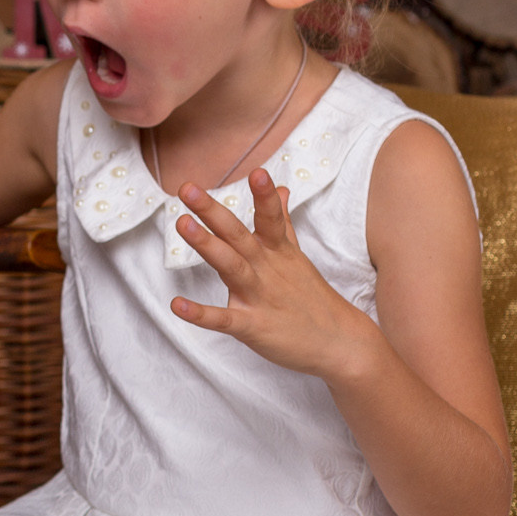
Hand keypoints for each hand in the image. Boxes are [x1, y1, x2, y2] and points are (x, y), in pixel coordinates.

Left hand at [170, 170, 381, 379]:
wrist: (340, 344)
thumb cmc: (311, 297)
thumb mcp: (297, 256)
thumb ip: (282, 223)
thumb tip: (282, 189)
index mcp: (277, 252)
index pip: (270, 218)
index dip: (264, 196)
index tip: (257, 171)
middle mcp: (267, 269)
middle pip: (238, 236)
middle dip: (213, 212)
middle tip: (188, 188)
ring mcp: (259, 297)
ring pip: (231, 267)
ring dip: (207, 246)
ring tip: (182, 224)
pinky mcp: (252, 326)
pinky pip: (222, 319)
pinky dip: (200, 313)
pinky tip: (177, 304)